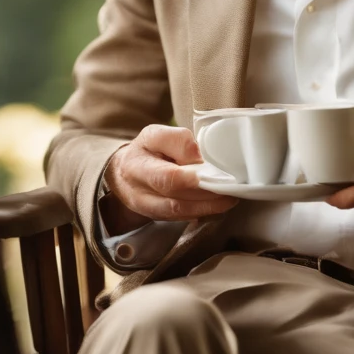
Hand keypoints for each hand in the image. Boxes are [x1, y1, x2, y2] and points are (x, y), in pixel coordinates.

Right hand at [102, 124, 237, 232]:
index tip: (214, 172)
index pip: (166, 175)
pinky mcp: (156, 217)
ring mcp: (145, 206)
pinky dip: (201, 212)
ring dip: (207, 206)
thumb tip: (199, 159)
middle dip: (205, 193)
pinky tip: (217, 205)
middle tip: (229, 187)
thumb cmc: (146, 150)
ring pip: (178, 212)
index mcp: (137, 163)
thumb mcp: (157, 135)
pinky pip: (180, 218)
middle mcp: (138, 188)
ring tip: (228, 197)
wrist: (124, 174)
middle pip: (174, 196)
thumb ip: (178, 140)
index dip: (192, 177)